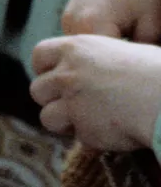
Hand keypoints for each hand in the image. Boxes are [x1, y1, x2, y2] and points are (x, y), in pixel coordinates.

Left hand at [31, 34, 160, 150]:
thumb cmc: (158, 74)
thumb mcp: (123, 52)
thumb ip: (97, 61)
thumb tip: (94, 71)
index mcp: (77, 48)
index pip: (40, 55)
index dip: (45, 69)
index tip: (56, 79)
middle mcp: (67, 73)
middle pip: (37, 90)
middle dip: (53, 101)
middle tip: (77, 106)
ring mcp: (72, 101)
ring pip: (48, 118)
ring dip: (66, 123)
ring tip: (94, 121)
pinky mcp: (82, 128)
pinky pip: (78, 138)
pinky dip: (92, 139)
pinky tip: (114, 132)